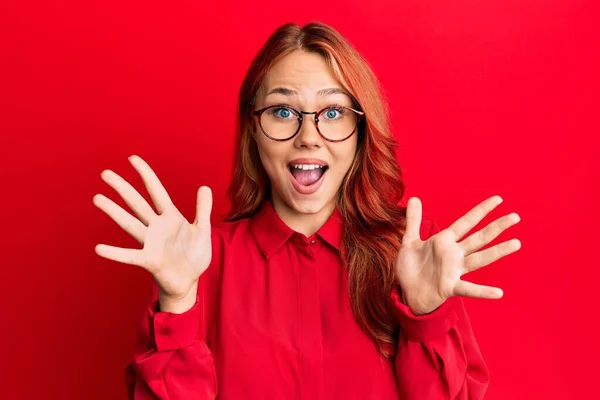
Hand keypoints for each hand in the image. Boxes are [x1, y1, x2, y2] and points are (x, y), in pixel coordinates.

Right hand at [93, 155, 212, 305]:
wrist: (190, 280)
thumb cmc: (194, 255)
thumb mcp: (202, 230)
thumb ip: (203, 209)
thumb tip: (204, 187)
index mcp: (170, 217)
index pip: (156, 191)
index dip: (146, 175)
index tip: (132, 158)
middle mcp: (156, 227)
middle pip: (137, 203)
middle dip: (122, 188)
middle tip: (105, 173)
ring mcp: (150, 243)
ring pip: (129, 223)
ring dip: (114, 211)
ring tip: (97, 198)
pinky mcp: (148, 260)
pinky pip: (129, 256)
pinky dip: (115, 253)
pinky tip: (99, 248)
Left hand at [395, 195, 520, 314]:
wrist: (407, 292)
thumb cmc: (411, 267)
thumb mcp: (410, 241)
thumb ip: (413, 220)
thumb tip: (414, 198)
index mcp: (444, 241)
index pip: (466, 222)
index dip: (481, 210)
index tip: (498, 199)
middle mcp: (453, 254)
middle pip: (479, 238)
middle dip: (496, 227)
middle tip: (515, 217)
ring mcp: (454, 271)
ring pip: (479, 259)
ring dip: (497, 252)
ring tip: (516, 244)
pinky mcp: (450, 287)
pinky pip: (468, 289)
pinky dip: (482, 291)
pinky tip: (498, 293)